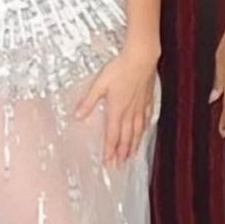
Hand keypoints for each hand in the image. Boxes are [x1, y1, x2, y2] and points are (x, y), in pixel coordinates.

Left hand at [75, 47, 157, 166]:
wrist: (141, 58)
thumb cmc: (119, 69)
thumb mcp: (99, 84)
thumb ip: (88, 102)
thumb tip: (76, 116)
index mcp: (116, 110)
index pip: (112, 135)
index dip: (110, 150)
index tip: (108, 162)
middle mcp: (129, 112)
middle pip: (126, 137)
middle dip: (122, 152)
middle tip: (120, 165)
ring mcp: (140, 106)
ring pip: (138, 130)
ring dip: (134, 144)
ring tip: (132, 155)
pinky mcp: (148, 99)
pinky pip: (147, 118)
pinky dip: (145, 128)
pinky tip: (144, 131)